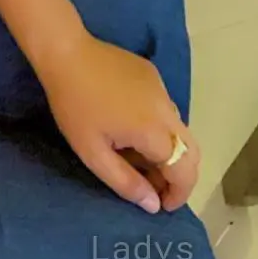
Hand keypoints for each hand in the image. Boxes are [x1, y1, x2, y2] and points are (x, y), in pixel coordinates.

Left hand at [41, 30, 200, 213]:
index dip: (179, 194)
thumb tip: (154, 204)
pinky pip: (165, 108)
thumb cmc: (75, 106)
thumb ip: (126, 182)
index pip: (184, 170)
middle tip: (153, 187)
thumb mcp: (93, 153)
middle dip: (178, 175)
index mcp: (154, 130)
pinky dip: (158, 126)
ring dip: (167, 150)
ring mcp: (161, 88)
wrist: (67, 53)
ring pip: (178, 128)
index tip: (162, 205)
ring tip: (136, 159)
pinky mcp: (152, 74)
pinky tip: (128, 126)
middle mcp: (166, 108)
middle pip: (190, 150)